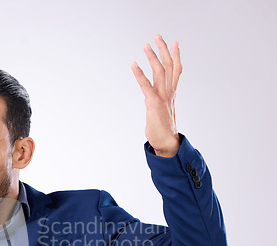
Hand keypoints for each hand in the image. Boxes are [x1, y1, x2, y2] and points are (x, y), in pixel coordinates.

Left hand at [132, 34, 181, 156]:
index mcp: (171, 94)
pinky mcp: (154, 103)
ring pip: (160, 71)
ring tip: (146, 45)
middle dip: (163, 49)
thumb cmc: (162, 129)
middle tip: (157, 36)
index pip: (176, 70)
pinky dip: (139, 74)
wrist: (167, 143)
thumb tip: (149, 98)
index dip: (176, 55)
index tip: (174, 42)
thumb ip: (157, 101)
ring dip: (152, 57)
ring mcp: (163, 97)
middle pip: (169, 66)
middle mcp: (169, 93)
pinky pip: (146, 85)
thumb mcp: (160, 111)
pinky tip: (134, 64)